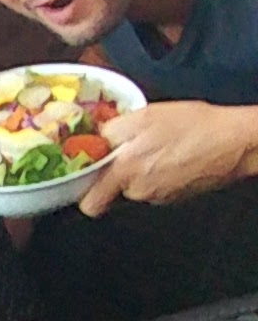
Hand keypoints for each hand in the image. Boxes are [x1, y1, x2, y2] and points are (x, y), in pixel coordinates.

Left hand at [78, 100, 257, 213]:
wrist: (235, 141)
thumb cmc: (194, 126)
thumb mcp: (145, 116)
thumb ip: (111, 130)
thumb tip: (94, 138)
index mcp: (126, 173)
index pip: (90, 204)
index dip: (84, 191)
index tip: (85, 175)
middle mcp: (139, 192)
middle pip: (111, 192)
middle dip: (114, 173)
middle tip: (126, 149)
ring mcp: (158, 198)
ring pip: (134, 188)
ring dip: (138, 170)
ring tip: (155, 147)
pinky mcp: (175, 197)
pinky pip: (154, 187)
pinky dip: (157, 173)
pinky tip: (170, 155)